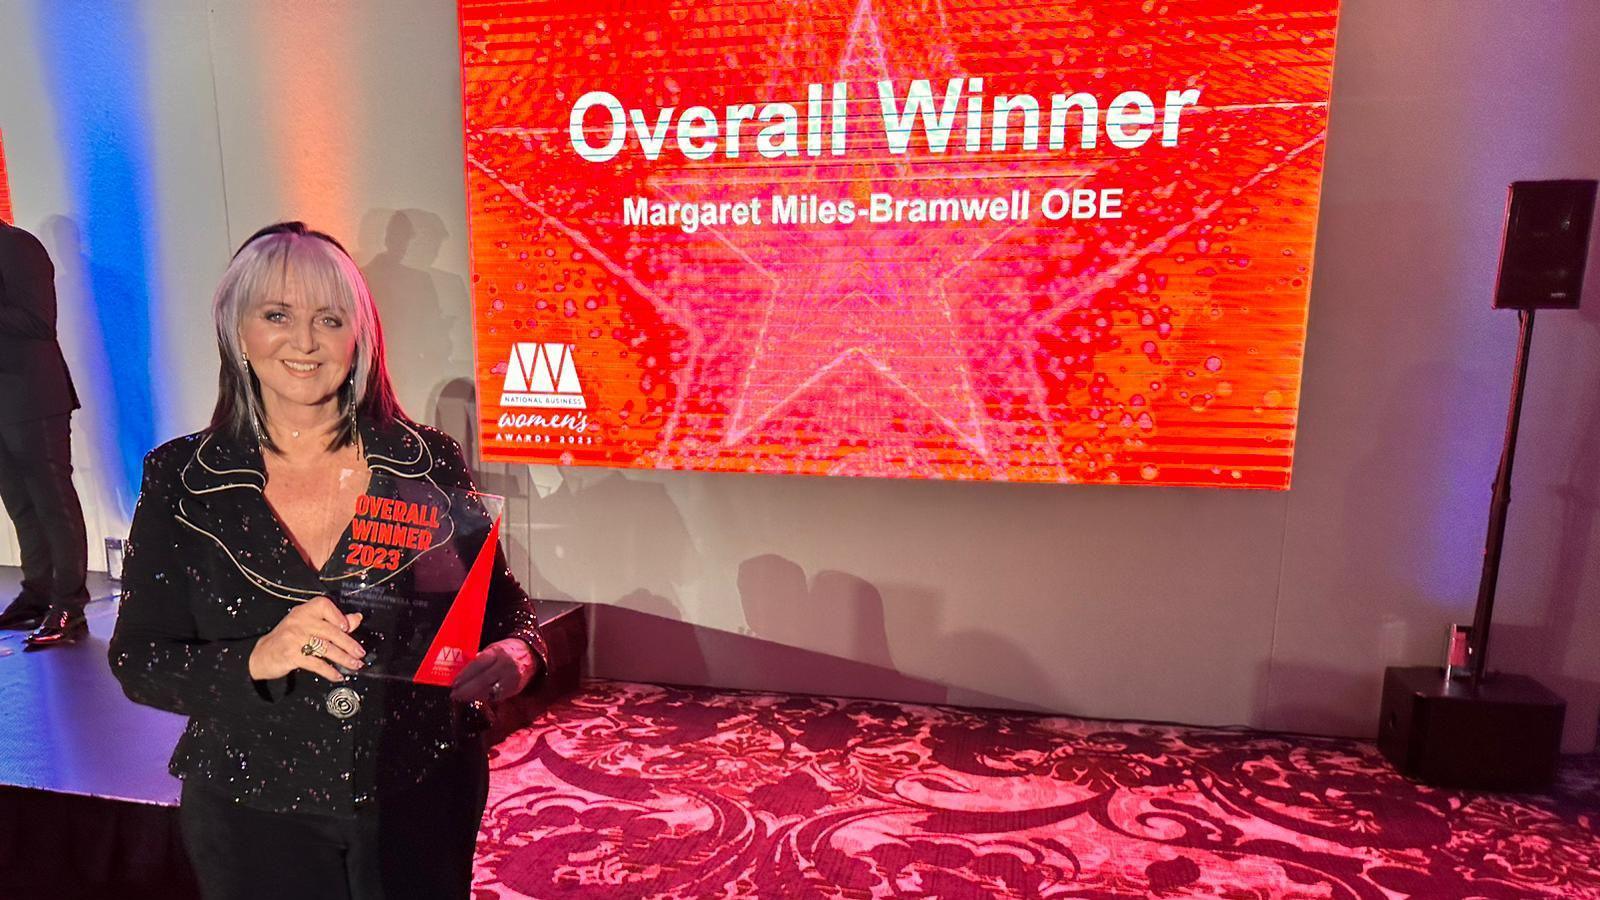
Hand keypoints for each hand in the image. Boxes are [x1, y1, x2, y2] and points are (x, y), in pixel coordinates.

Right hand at [248, 596, 364, 681]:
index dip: (338, 616)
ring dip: (343, 659)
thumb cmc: (289, 637)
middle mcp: (299, 622)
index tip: (349, 627)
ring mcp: (294, 638)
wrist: (263, 654)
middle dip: (349, 644)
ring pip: (325, 648)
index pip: (324, 606)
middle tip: (360, 653)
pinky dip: (329, 671)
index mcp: (305, 611)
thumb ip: (333, 621)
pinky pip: (315, 663)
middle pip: (330, 631)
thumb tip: (356, 618)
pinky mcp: (291, 655)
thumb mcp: (309, 624)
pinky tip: (337, 675)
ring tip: (354, 665)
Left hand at [450, 638, 535, 702]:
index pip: (478, 664)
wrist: (530, 655)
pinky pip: (496, 696)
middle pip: (482, 680)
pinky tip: (475, 699)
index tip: (454, 683)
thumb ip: (479, 659)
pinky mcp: (515, 689)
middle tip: (454, 694)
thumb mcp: (493, 649)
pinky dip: (484, 698)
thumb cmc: (507, 651)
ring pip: (489, 691)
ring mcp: (511, 678)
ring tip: (461, 698)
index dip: (464, 675)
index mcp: (498, 652)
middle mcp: (506, 665)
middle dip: (466, 689)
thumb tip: (461, 670)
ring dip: (473, 696)